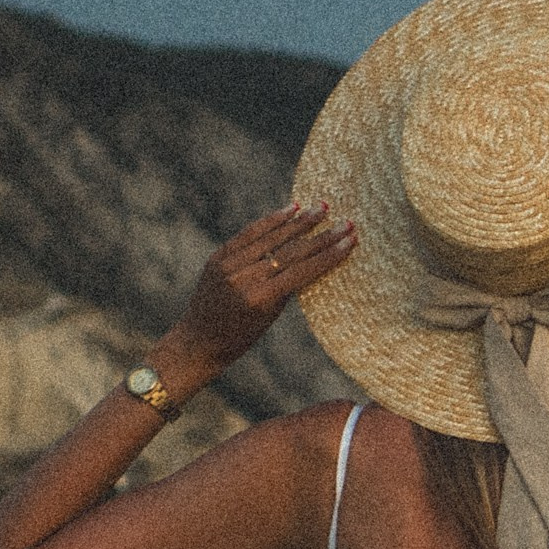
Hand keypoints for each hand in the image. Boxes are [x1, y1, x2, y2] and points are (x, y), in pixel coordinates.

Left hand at [165, 202, 356, 377]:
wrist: (198, 341)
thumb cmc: (241, 337)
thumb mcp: (269, 316)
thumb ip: (286, 287)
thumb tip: (309, 255)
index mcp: (260, 299)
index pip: (302, 271)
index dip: (329, 255)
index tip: (351, 240)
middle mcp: (244, 278)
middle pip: (291, 252)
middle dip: (321, 236)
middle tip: (346, 222)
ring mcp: (228, 265)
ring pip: (270, 237)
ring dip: (298, 222)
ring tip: (321, 207)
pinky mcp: (218, 257)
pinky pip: (248, 234)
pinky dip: (270, 221)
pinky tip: (289, 209)